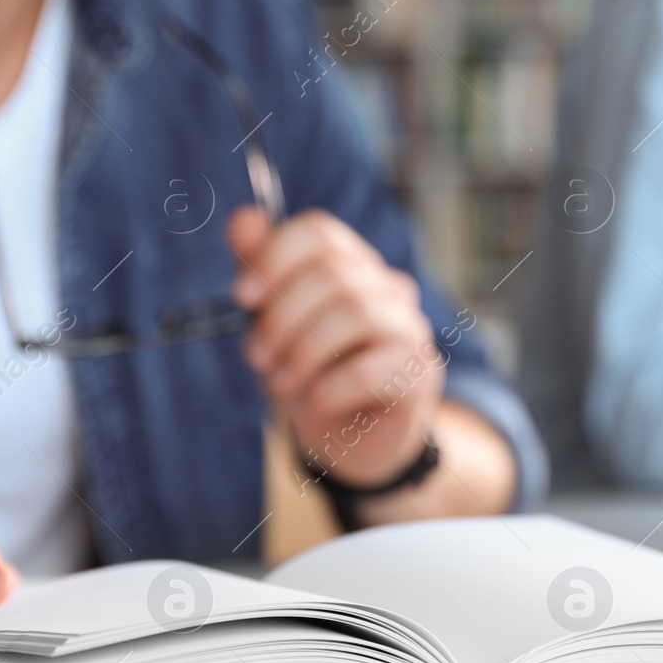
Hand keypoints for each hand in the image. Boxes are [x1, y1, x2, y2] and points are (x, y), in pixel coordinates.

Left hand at [229, 206, 443, 486]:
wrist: (355, 442)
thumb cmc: (315, 375)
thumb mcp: (275, 326)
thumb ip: (261, 274)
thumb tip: (243, 220)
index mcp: (353, 267)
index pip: (320, 234)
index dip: (275, 257)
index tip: (243, 297)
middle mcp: (388, 289)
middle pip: (334, 274)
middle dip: (282, 317)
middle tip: (257, 357)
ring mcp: (410, 330)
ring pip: (355, 314)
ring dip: (303, 353)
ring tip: (281, 384)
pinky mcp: (419, 376)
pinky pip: (368, 371)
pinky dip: (327, 389)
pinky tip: (314, 403)